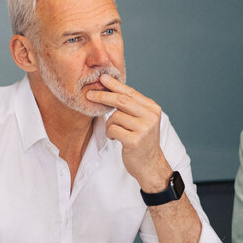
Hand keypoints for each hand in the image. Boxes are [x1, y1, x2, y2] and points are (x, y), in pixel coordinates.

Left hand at [85, 74, 170, 190]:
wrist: (150, 164)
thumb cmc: (142, 141)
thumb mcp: (142, 120)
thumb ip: (131, 106)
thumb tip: (110, 87)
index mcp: (152, 108)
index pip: (130, 92)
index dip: (115, 85)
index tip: (102, 78)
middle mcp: (150, 117)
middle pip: (122, 101)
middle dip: (103, 96)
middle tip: (89, 95)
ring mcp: (144, 129)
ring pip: (115, 117)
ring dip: (109, 124)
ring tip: (115, 132)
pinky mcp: (135, 141)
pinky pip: (113, 130)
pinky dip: (110, 133)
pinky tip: (115, 138)